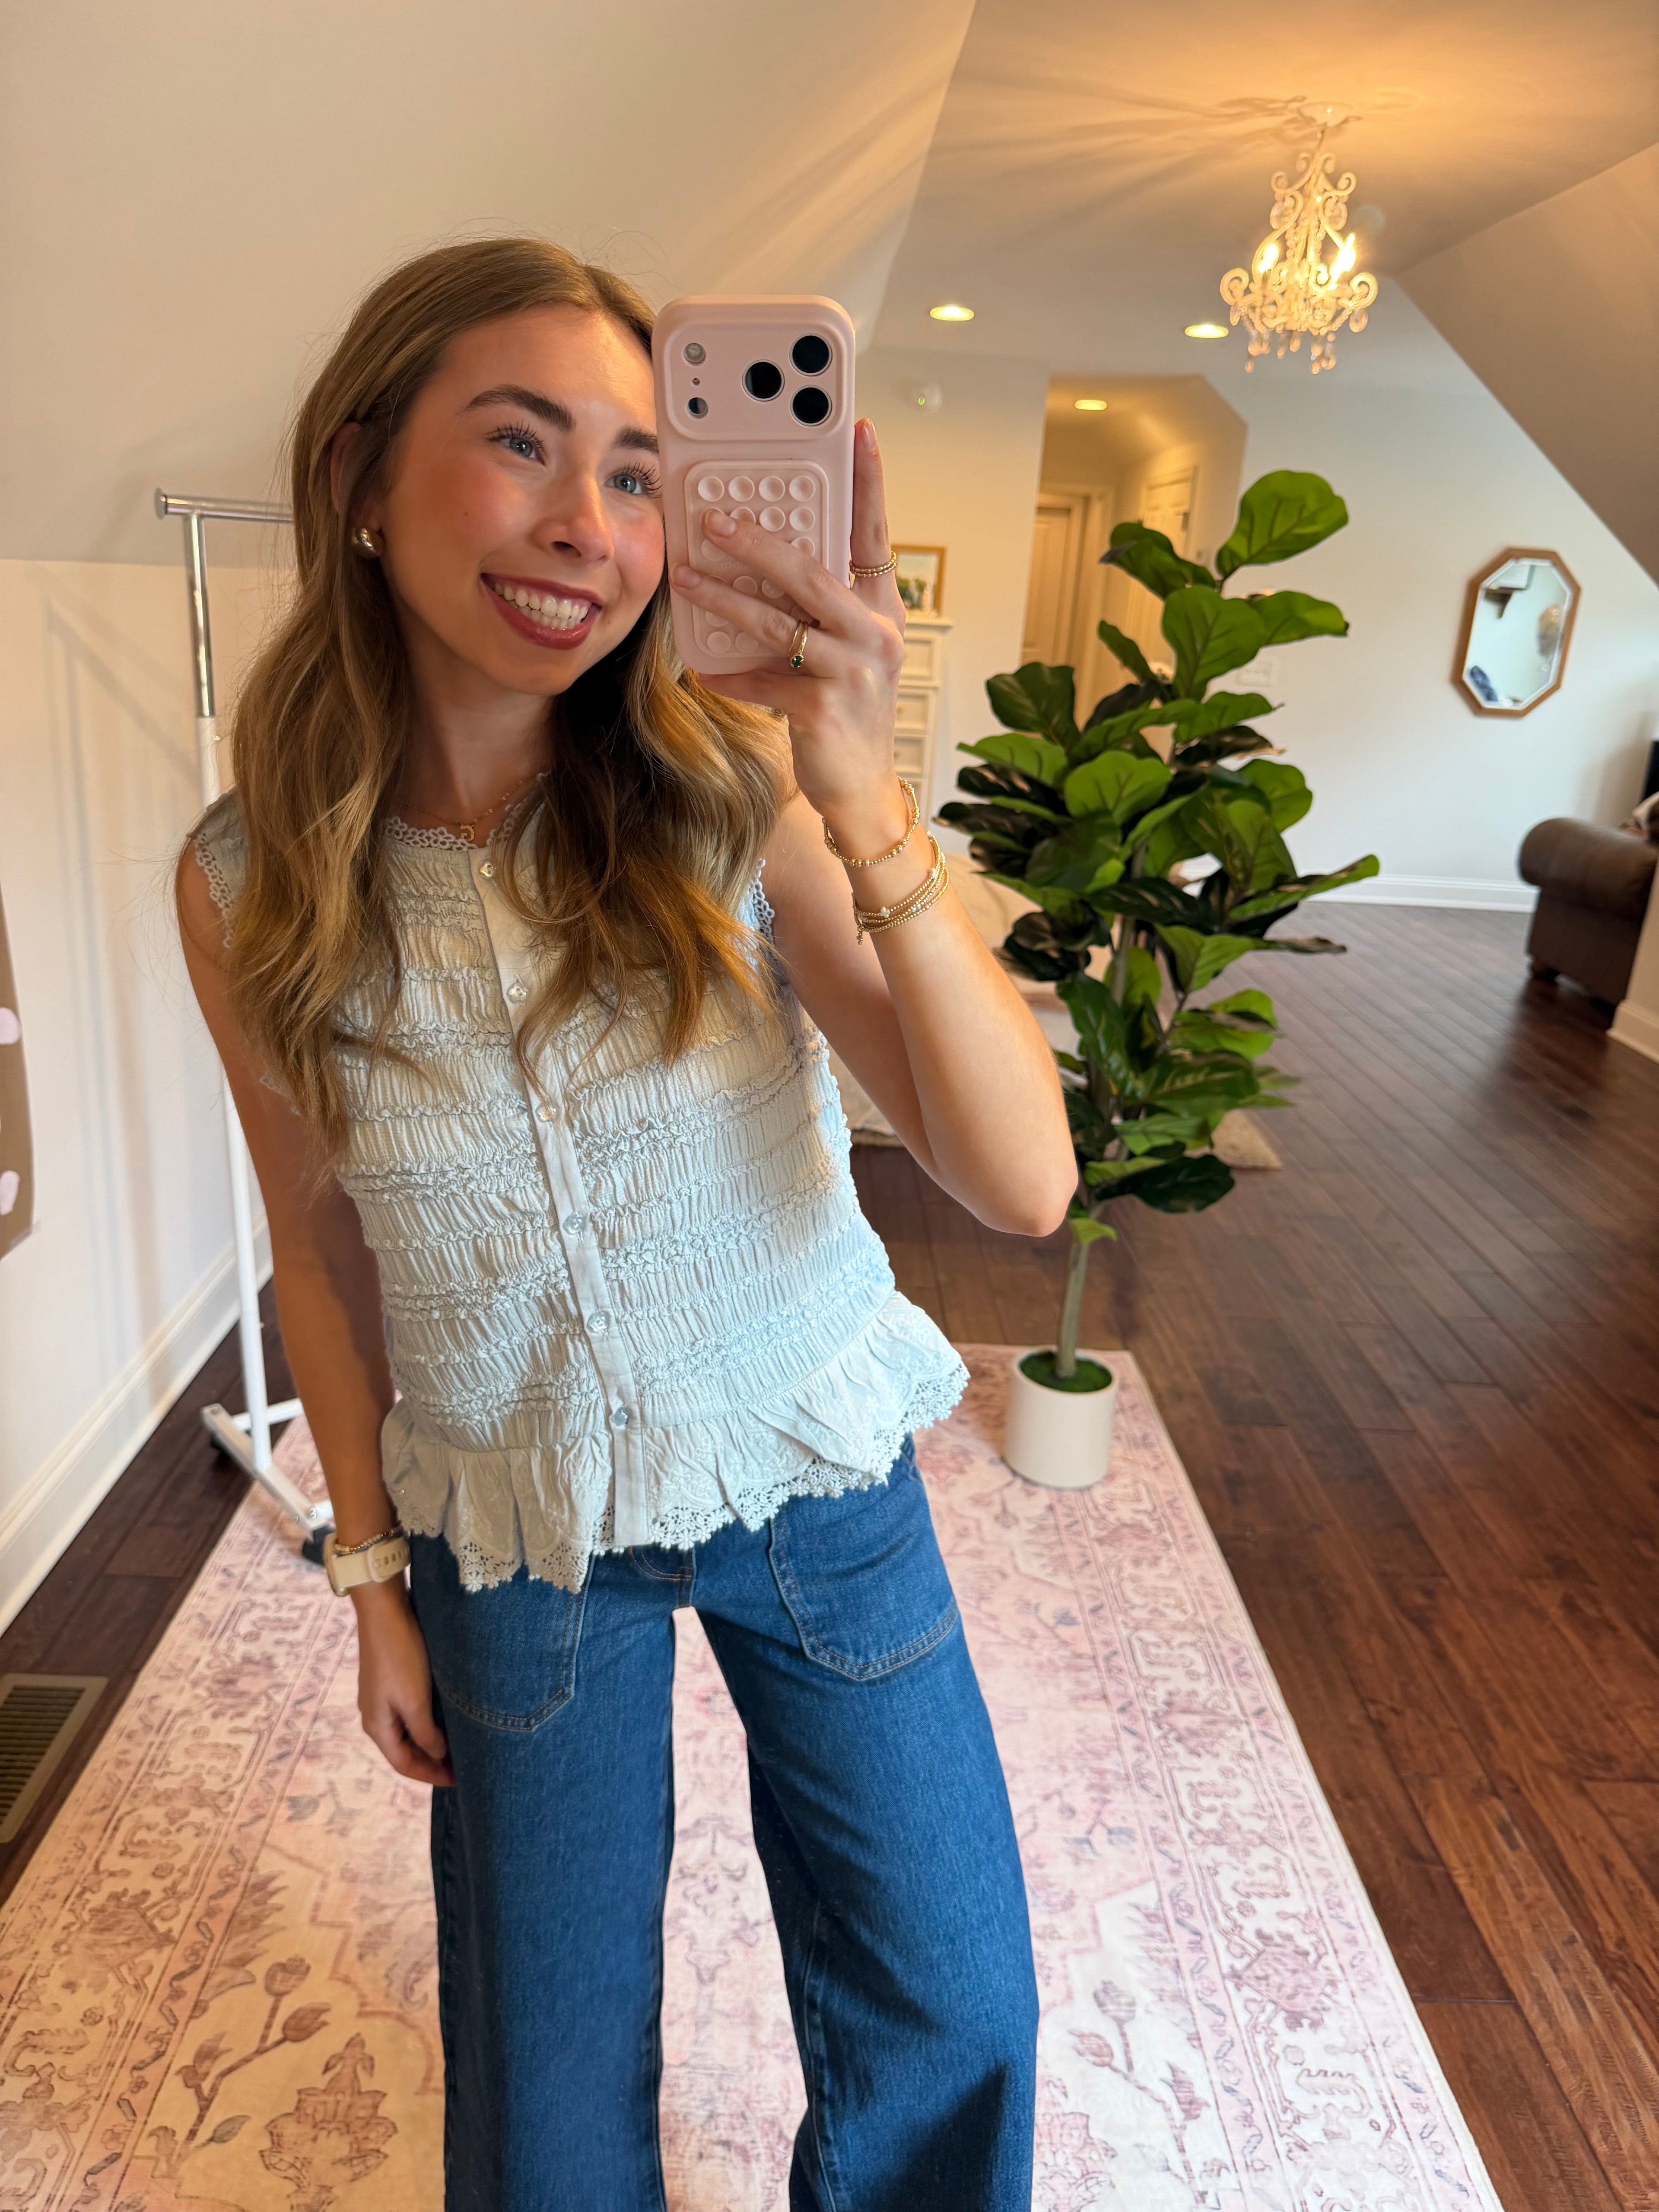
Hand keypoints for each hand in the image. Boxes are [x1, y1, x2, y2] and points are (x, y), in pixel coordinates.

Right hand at [351, 1579, 453, 1787]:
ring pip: (407, 1731)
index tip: (459, 1781)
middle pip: (404, 1750)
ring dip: (430, 1742)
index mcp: (377, 1726)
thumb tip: (437, 1755)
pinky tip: (444, 1720)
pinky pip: (408, 1713)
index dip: (430, 1776)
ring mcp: (380, 1697)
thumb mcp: (415, 1699)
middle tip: (462, 1768)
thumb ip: (426, 1732)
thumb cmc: (400, 1655)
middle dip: (431, 1762)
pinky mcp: (389, 1679)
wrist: (384, 1610)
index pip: (404, 1764)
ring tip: (457, 1748)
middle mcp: (375, 1715)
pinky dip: (426, 1723)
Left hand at [671, 417, 911, 856]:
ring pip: (780, 622)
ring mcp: (854, 672)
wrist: (861, 785)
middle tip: (715, 518)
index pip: (875, 534)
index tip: (859, 432)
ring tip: (688, 579)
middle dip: (758, 542)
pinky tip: (706, 672)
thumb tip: (757, 564)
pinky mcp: (824, 708)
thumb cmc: (845, 709)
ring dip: (727, 598)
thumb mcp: (839, 649)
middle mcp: (875, 634)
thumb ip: (812, 609)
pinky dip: (731, 676)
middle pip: (812, 572)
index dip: (869, 483)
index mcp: (879, 610)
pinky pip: (764, 681)